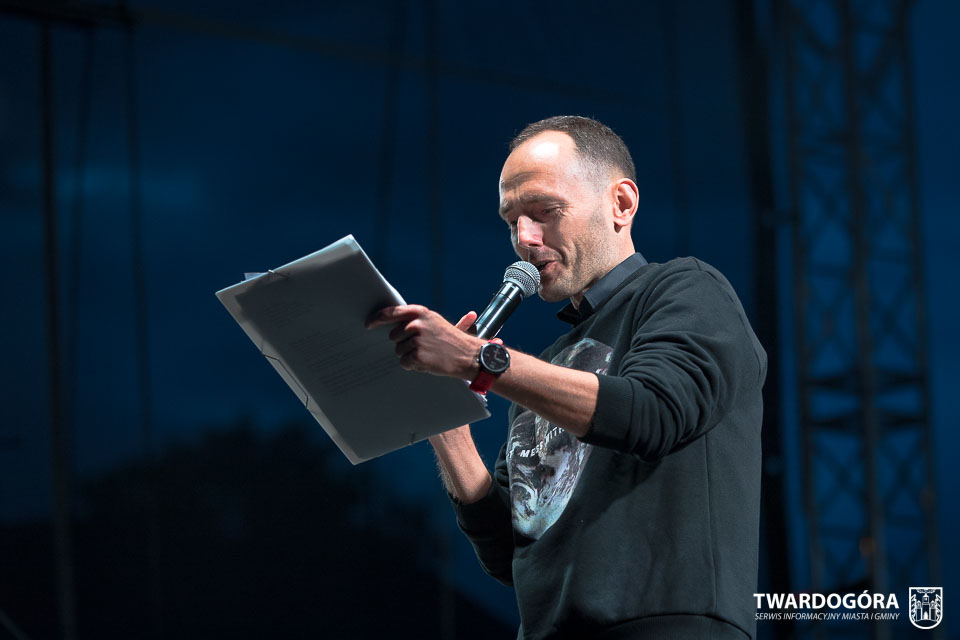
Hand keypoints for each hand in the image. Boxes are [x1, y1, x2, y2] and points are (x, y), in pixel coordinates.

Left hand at [366, 305, 482, 378]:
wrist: (468, 355)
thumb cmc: (452, 339)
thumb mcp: (436, 322)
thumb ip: (416, 319)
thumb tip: (394, 321)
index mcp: (420, 312)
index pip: (391, 313)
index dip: (377, 318)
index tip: (368, 324)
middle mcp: (416, 324)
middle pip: (394, 336)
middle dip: (403, 343)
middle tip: (422, 346)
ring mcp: (416, 340)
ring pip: (399, 351)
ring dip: (410, 355)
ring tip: (428, 354)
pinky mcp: (417, 356)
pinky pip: (404, 363)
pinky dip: (413, 365)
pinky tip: (427, 362)